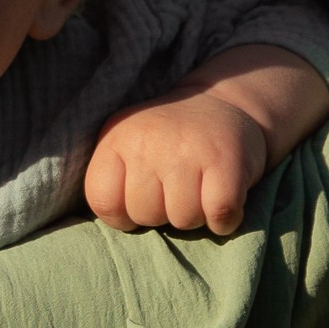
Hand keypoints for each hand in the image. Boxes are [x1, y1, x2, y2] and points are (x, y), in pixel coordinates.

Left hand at [84, 93, 271, 235]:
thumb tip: (110, 223)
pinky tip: (222, 197)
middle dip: (163, 214)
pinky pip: (219, 215)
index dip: (123, 216)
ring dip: (196, 216)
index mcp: (117, 137)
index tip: (142, 201)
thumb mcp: (128, 145)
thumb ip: (111, 180)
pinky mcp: (225, 160)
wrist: (224, 104)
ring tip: (201, 188)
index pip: (103, 201)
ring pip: (183, 220)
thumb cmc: (170, 140)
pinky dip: (225, 220)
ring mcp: (187, 149)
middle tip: (177, 188)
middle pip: (145, 215)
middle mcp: (148, 140)